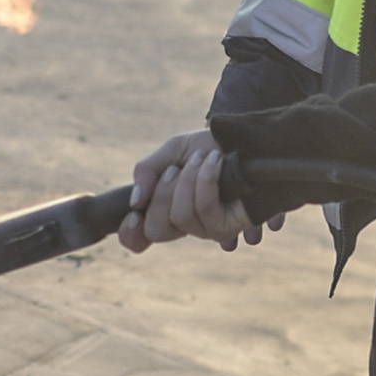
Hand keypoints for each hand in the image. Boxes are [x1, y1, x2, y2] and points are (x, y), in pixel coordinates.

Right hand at [121, 130, 278, 252]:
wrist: (244, 136)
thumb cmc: (210, 144)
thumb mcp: (172, 151)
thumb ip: (146, 171)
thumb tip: (135, 203)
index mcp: (166, 210)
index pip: (139, 239)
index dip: (131, 233)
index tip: (134, 213)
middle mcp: (186, 225)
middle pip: (157, 229)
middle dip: (164, 192)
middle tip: (177, 168)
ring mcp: (208, 229)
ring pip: (181, 218)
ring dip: (188, 179)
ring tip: (203, 158)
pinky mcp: (230, 225)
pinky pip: (207, 212)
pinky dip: (206, 181)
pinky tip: (215, 162)